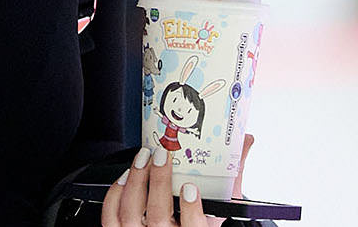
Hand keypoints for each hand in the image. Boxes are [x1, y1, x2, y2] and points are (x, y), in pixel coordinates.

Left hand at [101, 134, 253, 226]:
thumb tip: (246, 140)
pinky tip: (126, 175)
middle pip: (159, 216)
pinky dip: (116, 192)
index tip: (190, 188)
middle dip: (159, 182)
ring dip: (136, 181)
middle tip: (163, 155)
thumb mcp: (219, 205)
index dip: (190, 210)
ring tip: (144, 157)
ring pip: (131, 212)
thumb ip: (233, 175)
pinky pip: (111, 214)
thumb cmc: (197, 220)